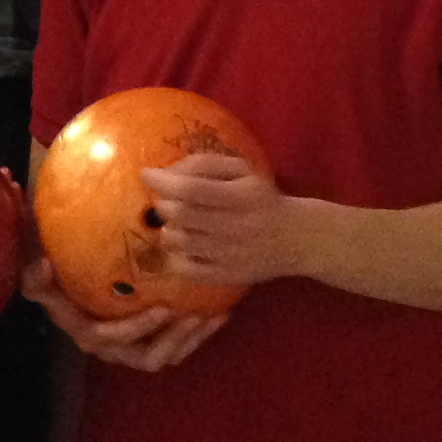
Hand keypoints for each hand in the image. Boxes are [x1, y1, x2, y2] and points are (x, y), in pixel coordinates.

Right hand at [19, 256, 229, 374]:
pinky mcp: (151, 341)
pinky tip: (221, 311)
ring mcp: (134, 347)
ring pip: (168, 354)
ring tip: (214, 316)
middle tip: (196, 316)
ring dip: (192, 339)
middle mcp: (112, 348)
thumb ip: (36, 279)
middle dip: (174, 341)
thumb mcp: (40, 279)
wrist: (67, 281)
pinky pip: (178, 345)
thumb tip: (42, 265)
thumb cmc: (54, 277)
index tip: (161, 308)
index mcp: (87, 334)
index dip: (137, 328)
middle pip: (148, 357)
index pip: (112, 338)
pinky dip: (199, 333)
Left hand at [144, 153, 310, 288]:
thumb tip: (167, 172)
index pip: (191, 189)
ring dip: (169, 228)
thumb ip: (205, 165)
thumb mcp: (242, 170)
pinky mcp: (224, 276)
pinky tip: (185, 246)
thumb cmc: (261, 198)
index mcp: (241, 196)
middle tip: (168, 200)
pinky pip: (183, 268)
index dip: (163, 181)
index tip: (147, 174)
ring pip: (177, 241)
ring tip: (180, 223)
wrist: (294, 238)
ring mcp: (228, 255)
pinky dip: (175, 255)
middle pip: (180, 215)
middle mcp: (235, 227)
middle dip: (164, 204)